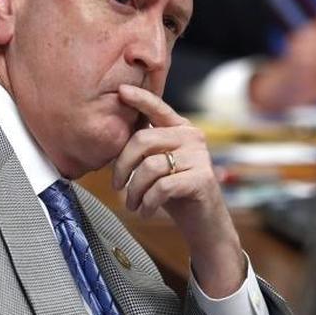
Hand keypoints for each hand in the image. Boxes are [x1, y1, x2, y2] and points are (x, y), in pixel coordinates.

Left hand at [112, 84, 244, 296]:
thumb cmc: (175, 193)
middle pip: (143, 140)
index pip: (157, 108)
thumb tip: (111, 135)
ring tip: (132, 204)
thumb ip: (144, 149)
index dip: (139, 98)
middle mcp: (192, 137)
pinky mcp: (202, 178)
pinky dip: (147, 203)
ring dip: (134, 191)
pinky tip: (145, 211)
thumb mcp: (158, 166)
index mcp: (180, 128)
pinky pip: (162, 187)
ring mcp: (200, 156)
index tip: (120, 91)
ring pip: (149, 167)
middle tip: (117, 186)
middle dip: (122, 166)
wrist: (204, 223)